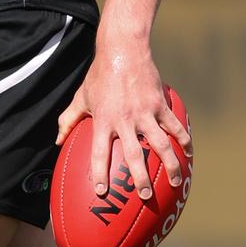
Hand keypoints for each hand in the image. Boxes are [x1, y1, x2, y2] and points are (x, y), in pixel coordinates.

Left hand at [56, 42, 191, 199]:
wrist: (122, 50)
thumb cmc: (99, 75)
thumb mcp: (81, 97)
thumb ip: (68, 119)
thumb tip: (57, 141)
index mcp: (103, 119)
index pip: (99, 152)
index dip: (100, 172)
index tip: (102, 191)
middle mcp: (124, 119)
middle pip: (134, 155)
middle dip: (140, 178)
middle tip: (145, 196)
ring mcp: (145, 112)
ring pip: (161, 144)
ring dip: (170, 165)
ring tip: (174, 182)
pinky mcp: (160, 104)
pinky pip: (175, 126)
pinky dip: (183, 140)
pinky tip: (188, 153)